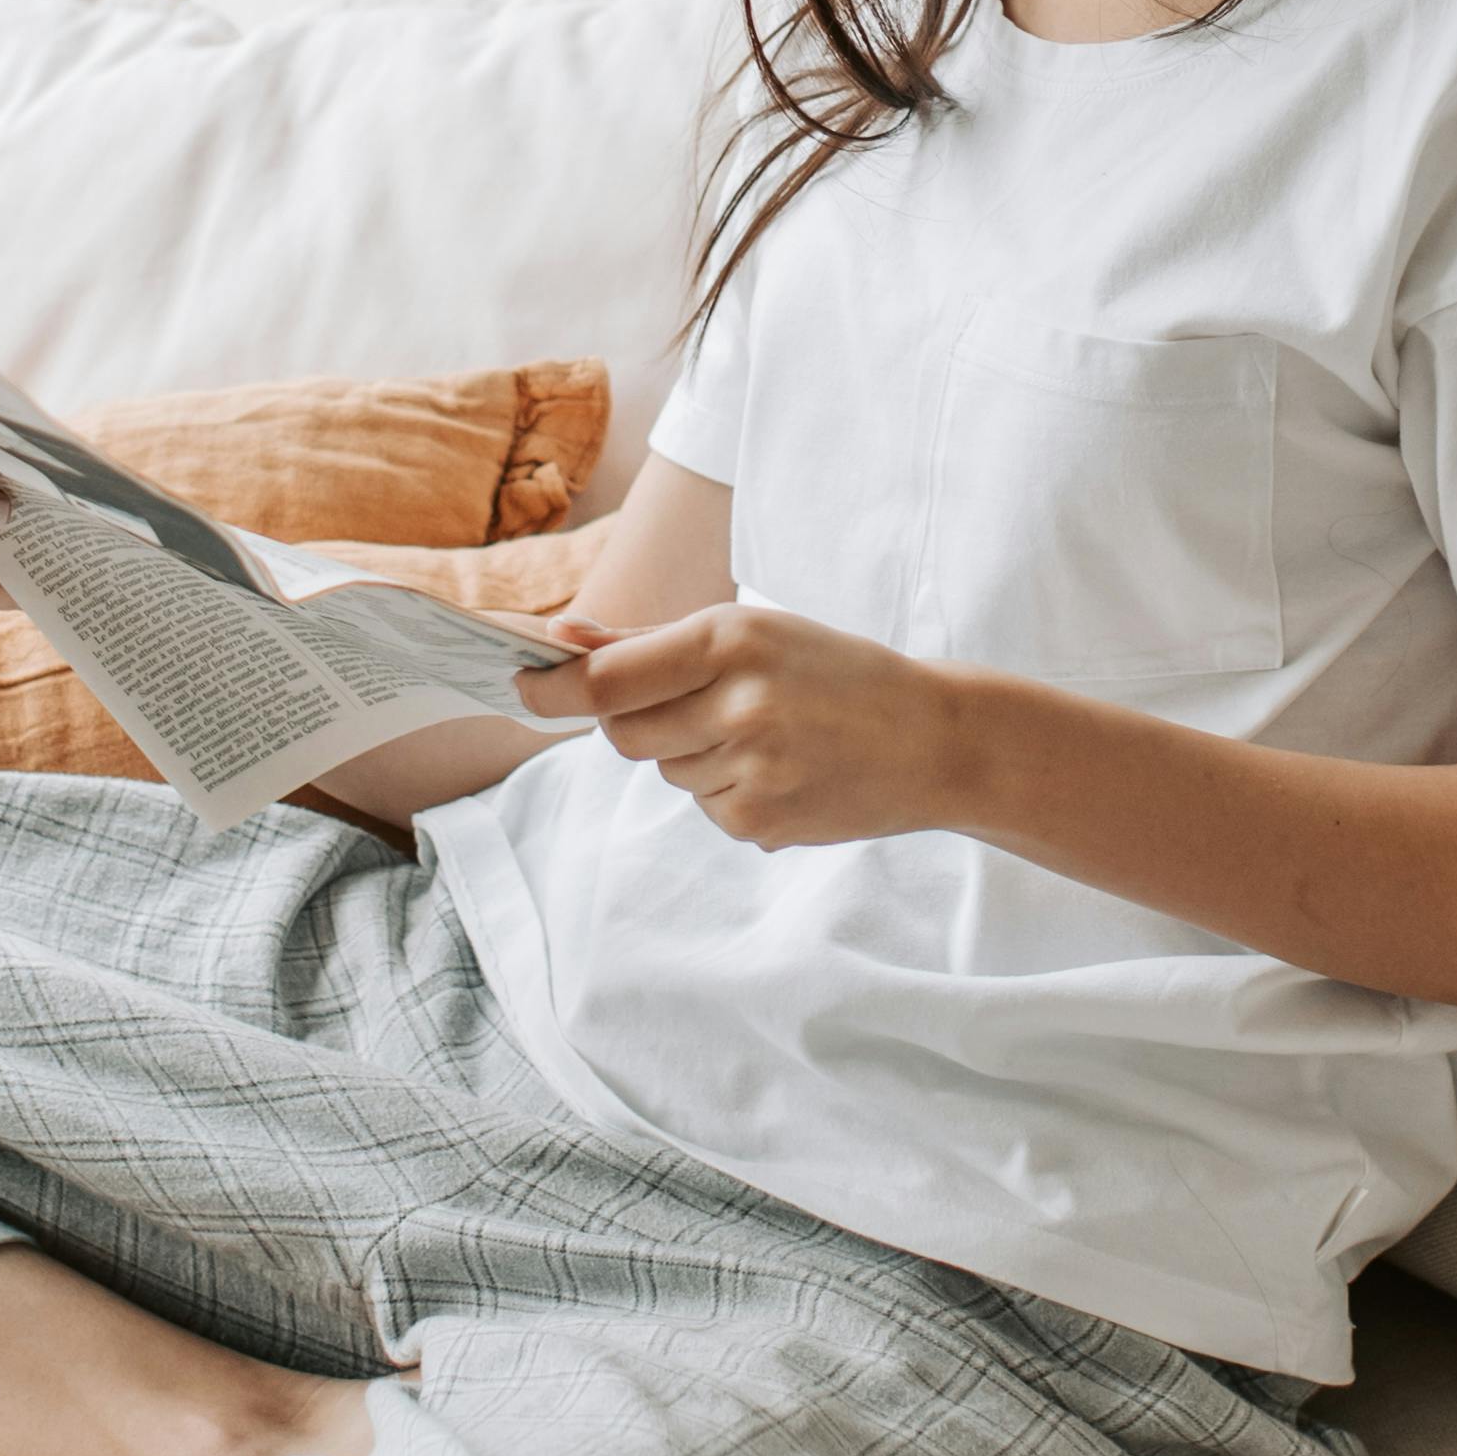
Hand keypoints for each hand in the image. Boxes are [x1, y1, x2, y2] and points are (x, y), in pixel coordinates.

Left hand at [531, 601, 969, 855]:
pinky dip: (728, 790)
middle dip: (636, 722)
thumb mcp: (755, 632)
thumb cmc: (836, 673)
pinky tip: (783, 771)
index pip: (608, 678)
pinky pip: (705, 807)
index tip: (521, 686)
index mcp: (731, 639)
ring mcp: (752, 769)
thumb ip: (651, 642)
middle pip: (624, 732)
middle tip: (692, 706)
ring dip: (692, 755)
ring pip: (667, 771)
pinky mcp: (761, 822)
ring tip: (765, 735)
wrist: (935, 739)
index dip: (553, 689)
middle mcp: (738, 702)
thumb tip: (561, 637)